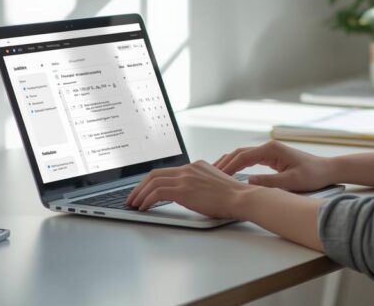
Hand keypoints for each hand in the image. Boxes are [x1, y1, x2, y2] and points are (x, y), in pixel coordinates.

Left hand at [124, 160, 253, 218]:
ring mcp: (186, 177)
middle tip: (133, 197)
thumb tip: (187, 195)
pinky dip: (146, 199)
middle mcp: (189, 168)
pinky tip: (143, 207)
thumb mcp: (213, 185)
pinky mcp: (184, 189)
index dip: (151, 181)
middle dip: (140, 186)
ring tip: (134, 204)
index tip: (144, 190)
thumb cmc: (232, 197)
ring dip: (140, 194)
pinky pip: (157, 192)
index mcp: (195, 166)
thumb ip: (199, 185)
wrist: (241, 198)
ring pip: (152, 181)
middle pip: (155, 173)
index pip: (166, 171)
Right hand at [213, 140, 334, 191]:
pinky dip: (237, 165)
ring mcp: (269, 151)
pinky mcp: (271, 157)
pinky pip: (249, 160)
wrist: (327, 170)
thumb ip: (269, 183)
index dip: (228, 167)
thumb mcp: (291, 182)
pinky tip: (230, 174)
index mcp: (271, 149)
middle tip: (208, 176)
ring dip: (229, 163)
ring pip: (242, 155)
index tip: (216, 177)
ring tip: (214, 175)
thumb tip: (248, 183)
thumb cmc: (313, 175)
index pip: (242, 157)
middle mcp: (268, 147)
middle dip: (223, 164)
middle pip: (238, 153)